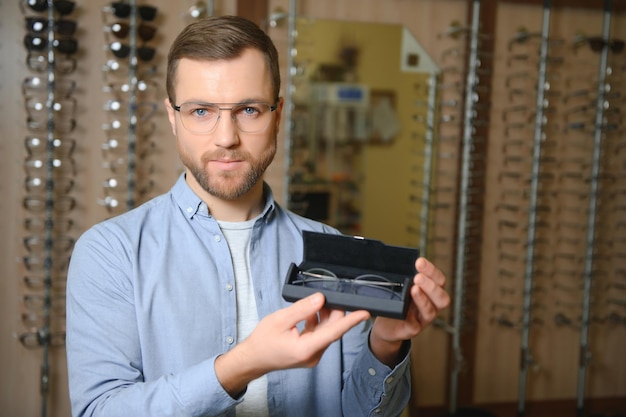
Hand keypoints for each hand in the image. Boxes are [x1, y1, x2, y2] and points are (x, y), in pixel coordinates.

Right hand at [215, 292, 369, 395]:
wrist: (252, 358)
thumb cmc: (262, 341)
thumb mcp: (280, 319)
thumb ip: (303, 309)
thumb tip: (320, 298)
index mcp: (306, 349)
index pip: (334, 332)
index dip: (351, 321)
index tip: (364, 313)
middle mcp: (313, 355)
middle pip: (332, 330)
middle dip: (334, 311)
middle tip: (332, 295)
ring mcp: (312, 355)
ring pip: (326, 331)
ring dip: (324, 316)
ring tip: (316, 302)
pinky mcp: (309, 352)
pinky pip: (319, 335)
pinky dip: (317, 322)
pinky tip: (310, 312)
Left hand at [370, 257, 449, 365]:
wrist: (386, 325)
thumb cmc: (396, 302)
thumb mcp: (400, 286)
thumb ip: (404, 276)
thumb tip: (396, 260)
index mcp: (430, 292)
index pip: (439, 280)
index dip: (432, 270)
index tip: (419, 262)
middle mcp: (431, 305)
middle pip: (442, 297)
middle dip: (431, 286)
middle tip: (418, 277)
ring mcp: (423, 319)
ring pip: (431, 311)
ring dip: (422, 299)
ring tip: (413, 289)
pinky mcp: (413, 330)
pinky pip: (416, 326)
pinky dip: (411, 317)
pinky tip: (406, 311)